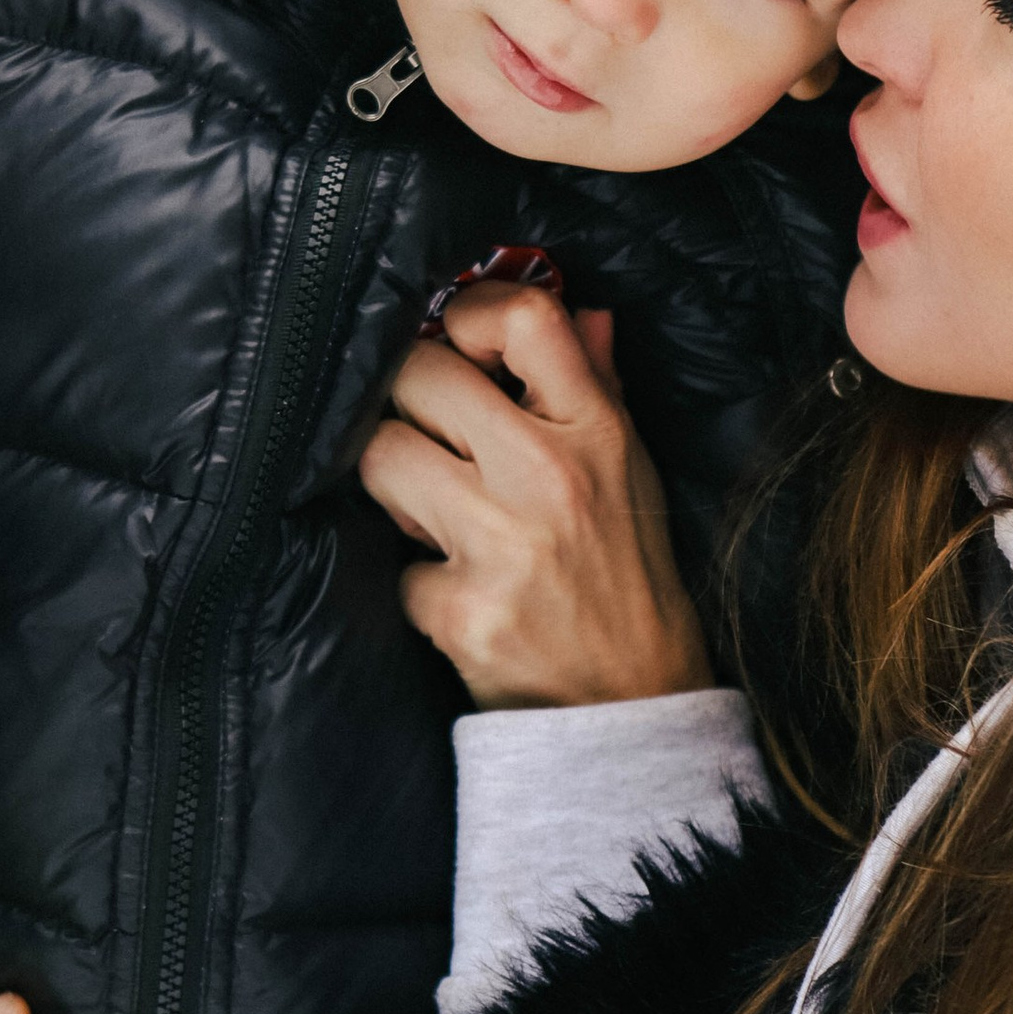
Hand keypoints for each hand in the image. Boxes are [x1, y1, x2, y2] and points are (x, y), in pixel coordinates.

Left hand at [358, 280, 714, 707]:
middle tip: (428, 436)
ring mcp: (500, 545)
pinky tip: (458, 590)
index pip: (523, 317)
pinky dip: (417, 579)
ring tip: (434, 511)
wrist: (632, 703)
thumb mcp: (631, 470)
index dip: (468, 312)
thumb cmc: (626, 573)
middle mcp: (547, 476)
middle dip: (408, 402)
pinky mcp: (460, 612)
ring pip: (380, 457)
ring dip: (394, 484)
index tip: (457, 342)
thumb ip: (599, 385)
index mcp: (595, 430)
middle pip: (420, 375)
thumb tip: (582, 310)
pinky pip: (394, 563)